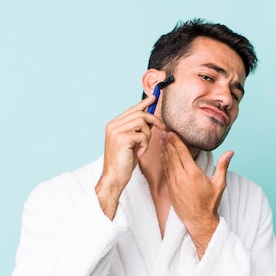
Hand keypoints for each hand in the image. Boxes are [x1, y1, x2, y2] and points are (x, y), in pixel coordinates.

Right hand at [96, 96, 164, 218]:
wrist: (114, 177)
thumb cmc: (123, 162)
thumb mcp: (130, 143)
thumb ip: (136, 130)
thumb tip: (149, 119)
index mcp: (113, 125)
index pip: (131, 109)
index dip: (144, 103)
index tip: (154, 97)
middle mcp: (113, 125)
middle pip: (139, 113)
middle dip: (153, 120)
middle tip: (162, 127)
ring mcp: (116, 131)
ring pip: (142, 122)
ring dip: (148, 135)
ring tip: (143, 147)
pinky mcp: (122, 138)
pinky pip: (142, 135)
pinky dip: (145, 144)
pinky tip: (139, 153)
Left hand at [160, 131, 232, 257]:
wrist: (199, 221)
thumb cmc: (210, 203)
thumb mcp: (219, 184)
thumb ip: (223, 166)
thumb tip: (230, 152)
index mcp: (193, 173)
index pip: (182, 152)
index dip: (176, 141)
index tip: (172, 132)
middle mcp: (181, 177)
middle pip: (172, 155)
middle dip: (168, 142)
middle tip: (164, 131)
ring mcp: (174, 183)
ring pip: (167, 162)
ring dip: (164, 150)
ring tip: (161, 140)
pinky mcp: (170, 189)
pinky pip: (165, 171)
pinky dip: (164, 161)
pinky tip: (162, 155)